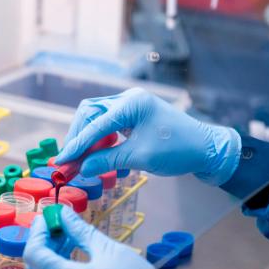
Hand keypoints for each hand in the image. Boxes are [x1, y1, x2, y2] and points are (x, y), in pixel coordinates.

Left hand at [24, 207, 198, 268]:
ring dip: (52, 261)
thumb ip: (81, 232)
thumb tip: (64, 215)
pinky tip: (77, 265)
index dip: (38, 232)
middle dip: (45, 245)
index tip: (48, 217)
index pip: (35, 253)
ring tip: (71, 242)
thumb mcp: (111, 252)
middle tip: (60, 227)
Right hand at [55, 88, 241, 184]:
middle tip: (68, 162)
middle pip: (89, 113)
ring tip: (79, 162)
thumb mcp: (140, 158)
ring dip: (87, 139)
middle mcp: (129, 99)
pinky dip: (100, 140)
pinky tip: (98, 157)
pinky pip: (109, 125)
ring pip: (97, 118)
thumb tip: (80, 169)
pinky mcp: (135, 116)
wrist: (207, 149)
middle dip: (77, 137)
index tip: (62, 162)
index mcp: (132, 103)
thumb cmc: (179, 150)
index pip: (94, 124)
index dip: (76, 145)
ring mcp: (132, 106)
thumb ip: (107, 161)